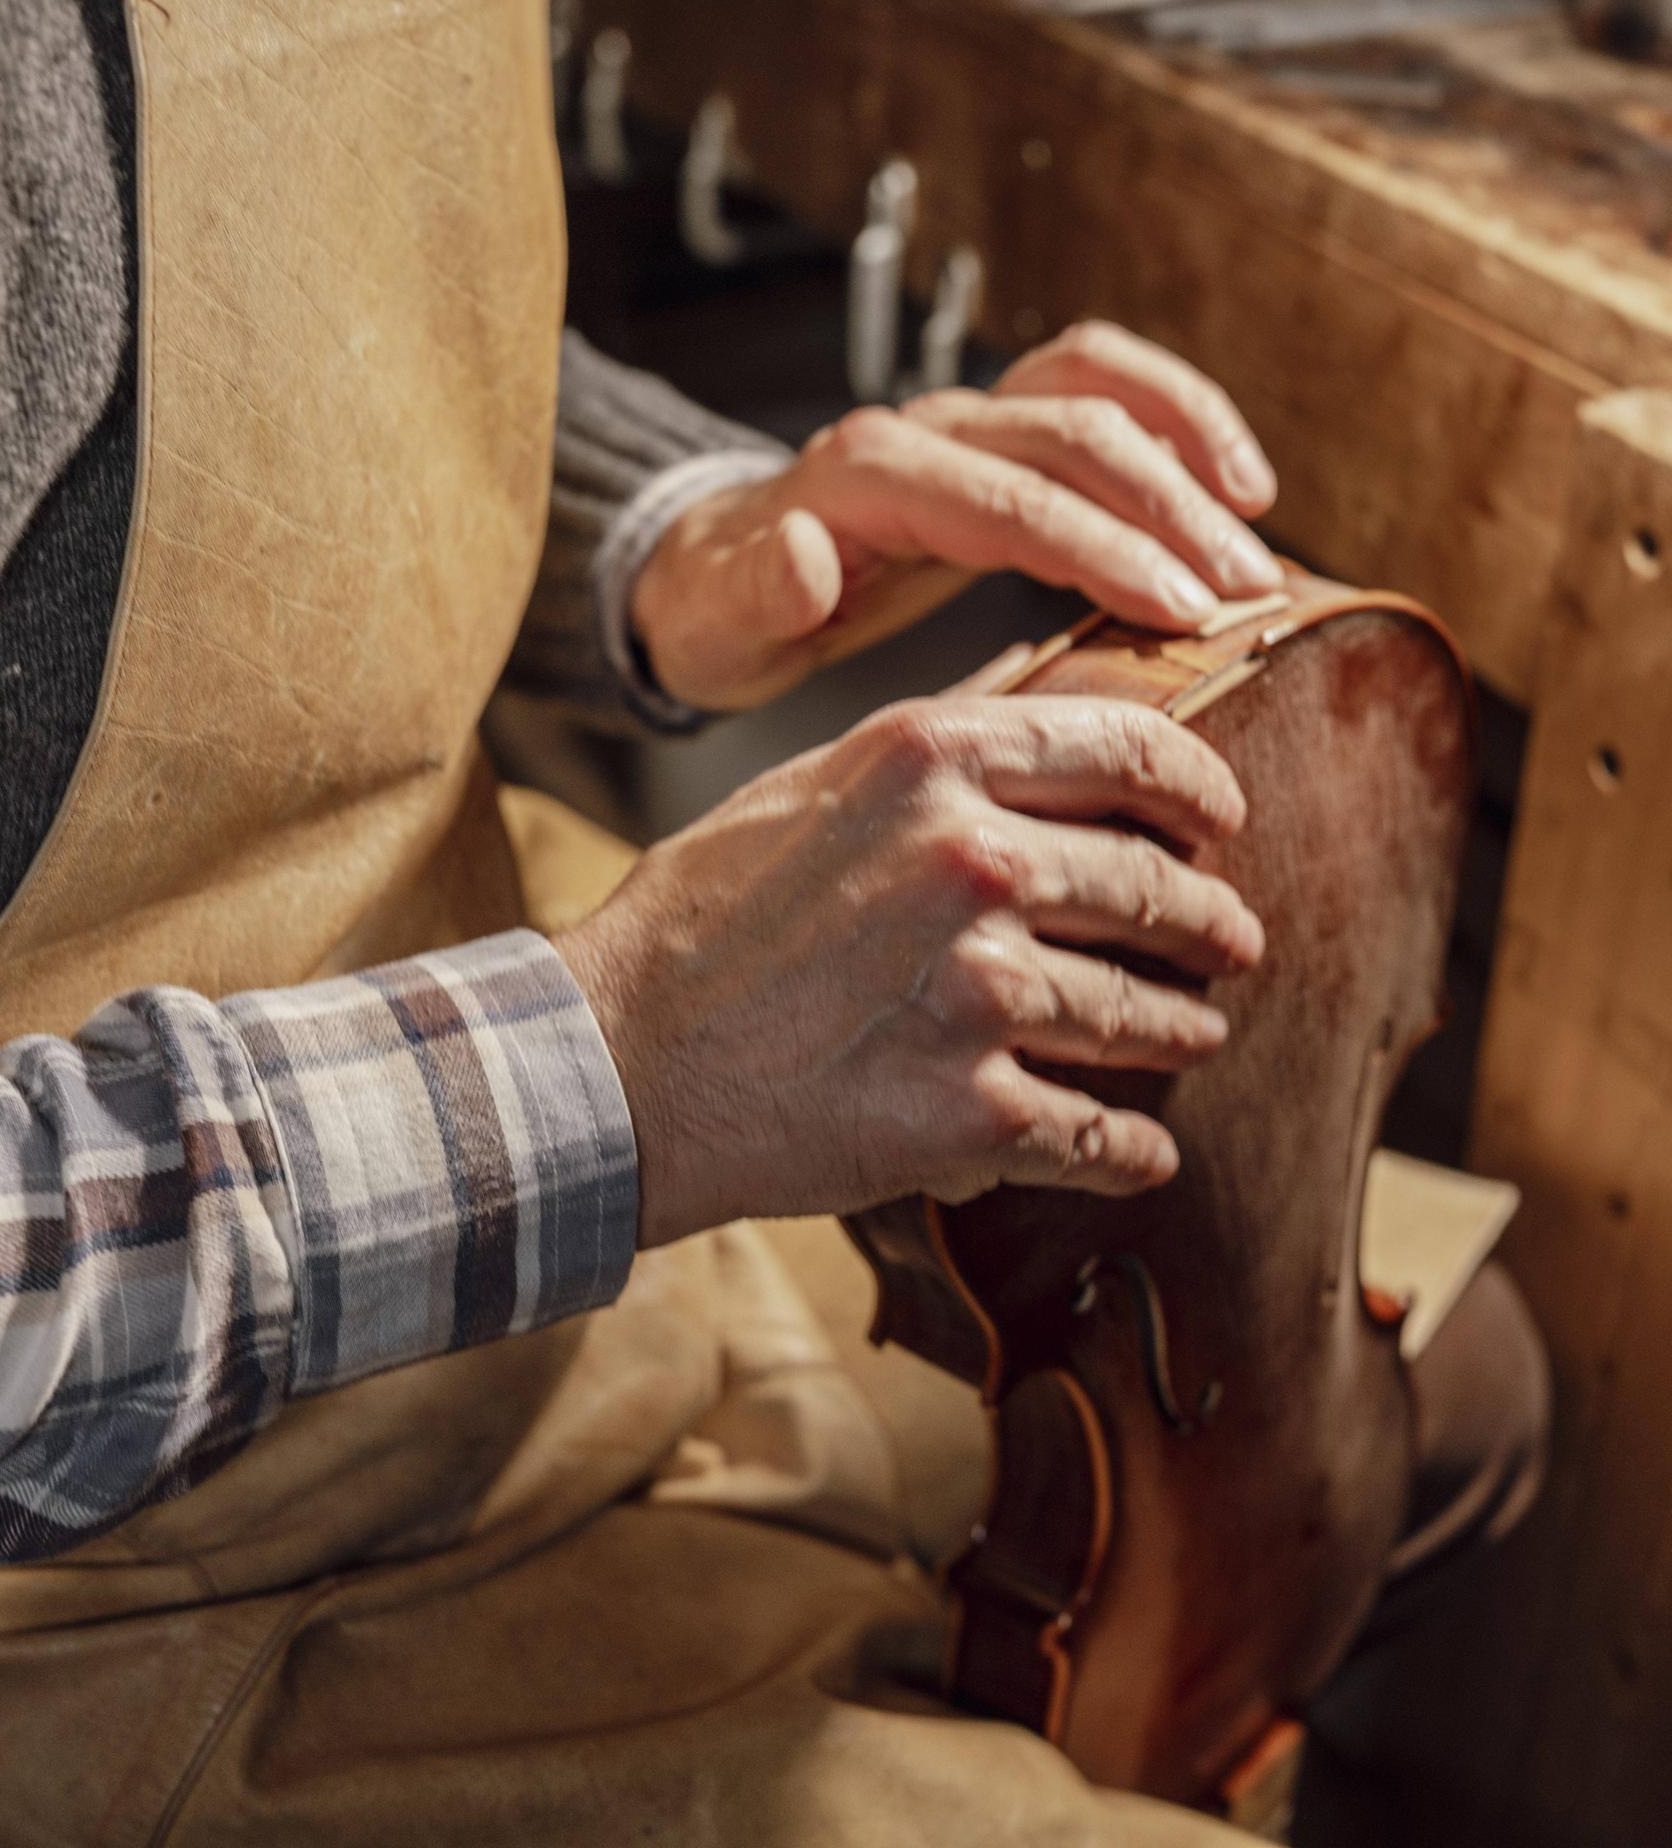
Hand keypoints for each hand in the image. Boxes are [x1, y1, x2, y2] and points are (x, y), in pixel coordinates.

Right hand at [555, 694, 1264, 1248]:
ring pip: (1142, 1015)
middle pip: (1155, 889)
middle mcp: (971, 863)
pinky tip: (1145, 1150)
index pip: (1130, 751)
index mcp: (929, 763)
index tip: (1223, 819)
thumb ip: (926, 750)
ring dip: (1183, 1029)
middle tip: (1231, 940)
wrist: (616, 1066)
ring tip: (1196, 1033)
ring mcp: (979, 994)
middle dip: (1211, 921)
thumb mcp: (803, 785)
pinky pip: (1100, 1136)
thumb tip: (1030, 698)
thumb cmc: (696, 922)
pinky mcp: (970, 1116)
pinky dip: (1133, 1149)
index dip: (1201, 788)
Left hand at [630, 321, 1280, 712]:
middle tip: (1245, 594)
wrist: (702, 573)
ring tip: (1257, 531)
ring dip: (1188, 448)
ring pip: (1096, 390)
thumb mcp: (712, 625)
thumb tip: (803, 551)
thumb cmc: (714, 612)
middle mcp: (921, 429)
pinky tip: (1233, 480)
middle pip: (1070, 437)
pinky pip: (1096, 391)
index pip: (1009, 503)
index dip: (1104, 549)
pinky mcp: (991, 435)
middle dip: (1169, 510)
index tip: (1183, 611)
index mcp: (864, 478)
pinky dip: (1172, 417)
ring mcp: (961, 421)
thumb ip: (756, 592)